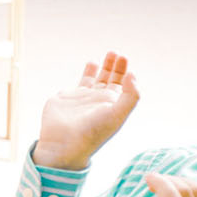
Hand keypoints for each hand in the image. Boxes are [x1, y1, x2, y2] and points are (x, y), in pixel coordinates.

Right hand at [32, 52, 139, 170]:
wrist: (63, 143)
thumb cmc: (92, 132)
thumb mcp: (117, 115)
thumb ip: (130, 96)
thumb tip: (132, 74)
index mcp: (112, 105)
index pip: (123, 85)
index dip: (125, 72)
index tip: (124, 58)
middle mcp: (100, 101)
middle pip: (112, 79)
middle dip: (116, 66)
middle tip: (118, 54)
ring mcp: (84, 98)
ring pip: (97, 79)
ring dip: (104, 67)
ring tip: (111, 53)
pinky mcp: (68, 97)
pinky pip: (81, 82)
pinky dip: (88, 72)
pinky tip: (92, 63)